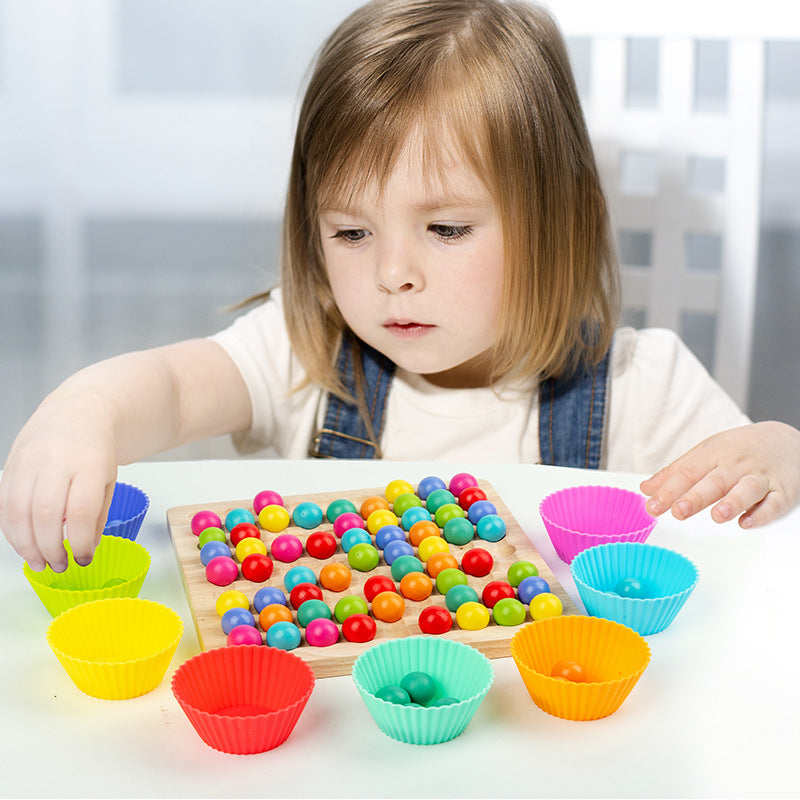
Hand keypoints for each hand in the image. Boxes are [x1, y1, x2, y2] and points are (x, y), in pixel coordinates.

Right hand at [0, 389, 117, 571]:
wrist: (77, 412)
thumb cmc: (95, 449)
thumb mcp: (109, 479)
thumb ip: (97, 515)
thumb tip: (85, 550)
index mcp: (89, 465)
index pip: (81, 511)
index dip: (78, 542)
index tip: (83, 559)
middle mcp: (56, 461)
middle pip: (45, 514)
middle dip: (50, 548)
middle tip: (58, 566)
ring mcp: (29, 462)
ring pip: (18, 511)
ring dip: (26, 544)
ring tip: (40, 562)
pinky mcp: (10, 465)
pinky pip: (3, 504)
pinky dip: (11, 530)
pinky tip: (24, 543)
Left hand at [640, 421, 799, 528]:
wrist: (786, 440)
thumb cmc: (739, 449)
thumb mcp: (705, 453)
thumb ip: (675, 472)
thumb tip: (647, 489)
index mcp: (713, 455)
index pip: (687, 473)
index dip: (669, 491)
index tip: (653, 506)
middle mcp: (736, 465)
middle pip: (714, 482)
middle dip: (695, 497)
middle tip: (678, 511)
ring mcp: (760, 477)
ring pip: (746, 489)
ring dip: (732, 503)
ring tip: (717, 516)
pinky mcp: (782, 491)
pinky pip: (774, 503)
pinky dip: (762, 513)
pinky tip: (748, 522)